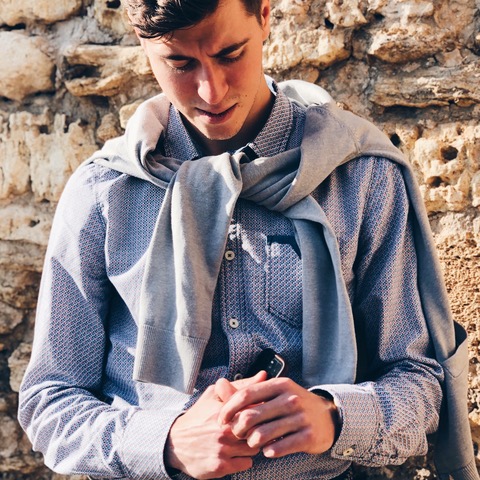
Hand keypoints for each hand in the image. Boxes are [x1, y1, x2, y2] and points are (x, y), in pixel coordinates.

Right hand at [165, 372, 266, 478]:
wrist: (175, 442)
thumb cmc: (199, 415)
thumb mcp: (214, 395)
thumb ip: (241, 385)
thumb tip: (263, 375)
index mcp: (225, 410)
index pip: (257, 410)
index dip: (260, 413)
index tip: (256, 414)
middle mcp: (225, 430)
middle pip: (258, 430)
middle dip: (256, 429)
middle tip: (249, 429)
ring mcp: (223, 449)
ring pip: (254, 448)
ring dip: (250, 444)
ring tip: (241, 440)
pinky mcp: (220, 466)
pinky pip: (247, 463)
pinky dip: (244, 459)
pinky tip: (235, 453)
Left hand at [217, 377, 339, 457]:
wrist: (327, 417)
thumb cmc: (292, 403)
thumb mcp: (273, 392)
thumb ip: (247, 391)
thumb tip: (219, 385)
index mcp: (279, 384)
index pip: (246, 395)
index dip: (229, 408)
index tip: (221, 419)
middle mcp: (290, 399)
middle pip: (250, 416)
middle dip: (237, 429)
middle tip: (238, 434)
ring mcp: (300, 417)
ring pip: (261, 435)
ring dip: (251, 442)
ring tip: (253, 442)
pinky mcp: (308, 436)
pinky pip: (278, 448)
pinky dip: (268, 451)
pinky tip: (268, 449)